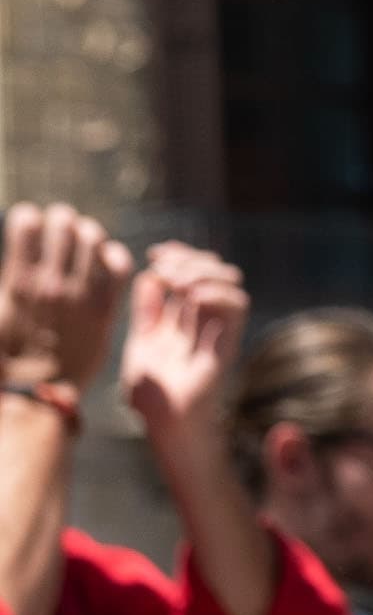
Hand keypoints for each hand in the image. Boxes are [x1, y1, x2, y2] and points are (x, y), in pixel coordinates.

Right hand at [0, 204, 133, 403]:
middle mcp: (51, 284)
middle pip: (63, 223)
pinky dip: (114, 256)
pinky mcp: (105, 312)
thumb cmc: (5, 358)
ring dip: (86, 232)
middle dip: (58, 220)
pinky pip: (120, 268)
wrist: (35, 396)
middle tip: (57, 228)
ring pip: (92, 238)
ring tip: (81, 240)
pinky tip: (104, 258)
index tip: (27, 224)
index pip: (26, 221)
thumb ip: (6, 284)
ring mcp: (81, 297)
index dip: (26, 218)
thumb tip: (13, 269)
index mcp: (18, 283)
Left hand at [119, 243, 250, 446]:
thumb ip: (145, 314)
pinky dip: (216, 294)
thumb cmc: (151, 397)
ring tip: (179, 281)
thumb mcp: (140, 345)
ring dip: (204, 272)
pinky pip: (236, 308)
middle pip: (214, 269)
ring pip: (231, 281)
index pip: (192, 271)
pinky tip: (192, 297)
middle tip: (165, 267)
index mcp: (183, 319)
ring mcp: (219, 332)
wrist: (164, 428)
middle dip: (190, 259)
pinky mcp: (227, 345)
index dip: (179, 255)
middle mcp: (204, 321)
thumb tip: (147, 277)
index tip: (155, 254)